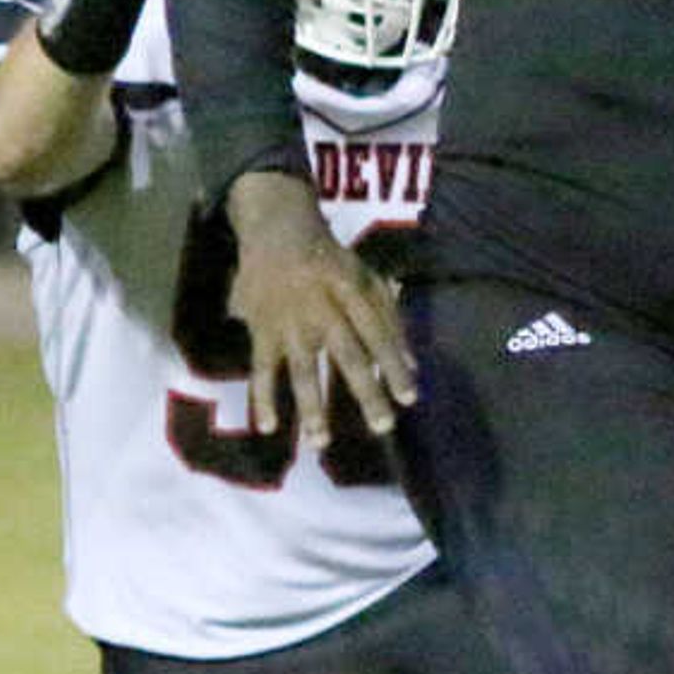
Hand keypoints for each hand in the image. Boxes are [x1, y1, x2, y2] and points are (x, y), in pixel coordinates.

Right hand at [224, 170, 414, 447]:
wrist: (276, 231)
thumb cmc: (331, 262)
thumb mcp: (367, 277)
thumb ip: (391, 318)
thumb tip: (413, 366)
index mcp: (352, 292)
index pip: (379, 333)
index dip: (395, 365)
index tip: (410, 397)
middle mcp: (321, 308)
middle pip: (347, 355)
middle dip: (365, 392)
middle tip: (382, 426)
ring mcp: (288, 321)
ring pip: (302, 368)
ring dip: (311, 407)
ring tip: (320, 442)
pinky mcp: (261, 329)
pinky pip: (261, 368)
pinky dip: (261, 397)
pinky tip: (267, 427)